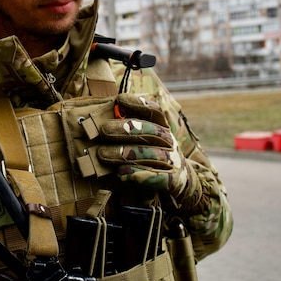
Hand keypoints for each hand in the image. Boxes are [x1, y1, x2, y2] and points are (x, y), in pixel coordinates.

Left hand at [95, 94, 201, 209]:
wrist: (178, 179)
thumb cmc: (150, 153)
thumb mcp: (143, 137)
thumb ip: (128, 127)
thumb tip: (106, 114)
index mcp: (162, 127)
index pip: (154, 111)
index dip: (138, 103)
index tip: (119, 100)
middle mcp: (169, 141)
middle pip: (150, 131)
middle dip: (125, 129)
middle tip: (103, 130)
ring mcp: (172, 160)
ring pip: (152, 154)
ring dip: (126, 154)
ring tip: (102, 154)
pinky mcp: (173, 180)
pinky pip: (158, 177)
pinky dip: (139, 175)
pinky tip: (121, 174)